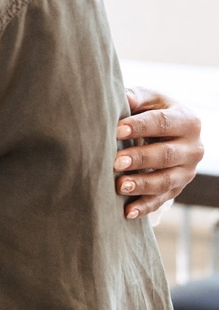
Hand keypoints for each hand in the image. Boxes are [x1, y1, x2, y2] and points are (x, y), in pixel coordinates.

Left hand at [114, 88, 203, 218]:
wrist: (165, 132)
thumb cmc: (150, 111)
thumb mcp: (148, 100)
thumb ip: (135, 97)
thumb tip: (120, 98)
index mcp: (187, 120)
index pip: (162, 123)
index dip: (139, 126)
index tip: (116, 130)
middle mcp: (193, 147)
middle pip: (165, 154)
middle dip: (140, 158)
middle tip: (115, 162)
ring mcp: (187, 171)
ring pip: (165, 180)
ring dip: (142, 184)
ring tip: (119, 186)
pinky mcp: (178, 188)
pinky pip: (162, 200)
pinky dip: (144, 206)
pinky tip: (127, 212)